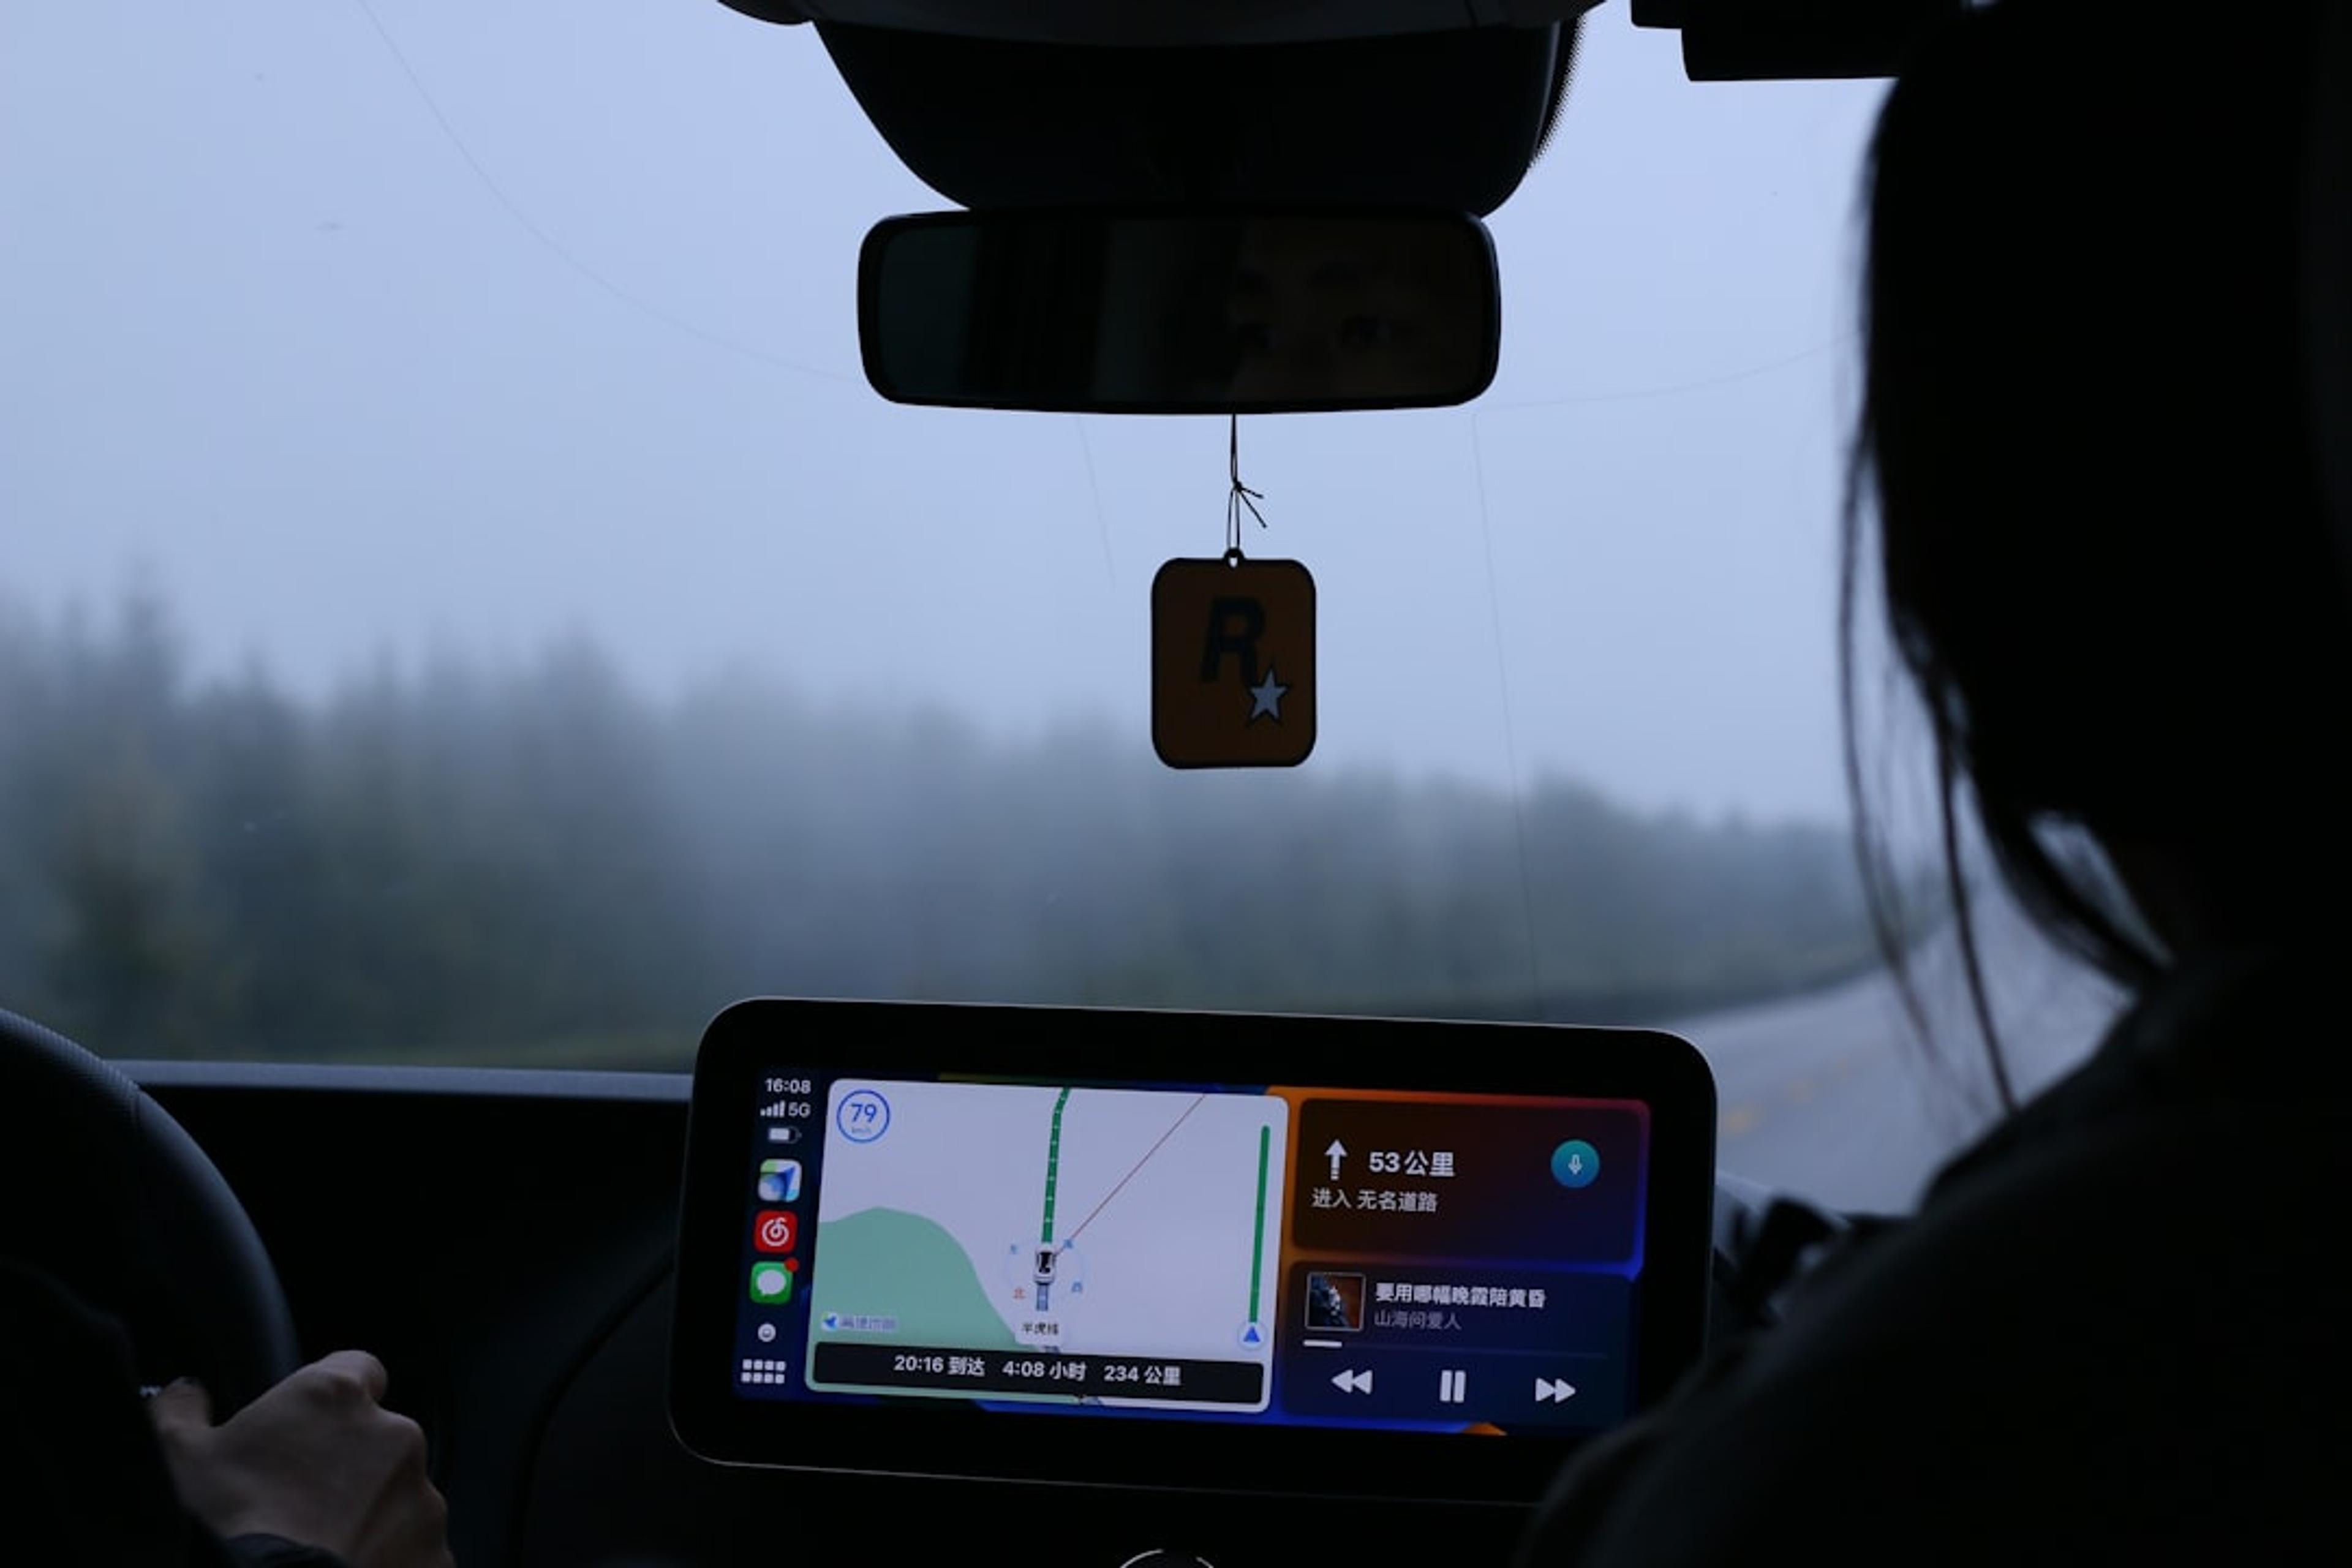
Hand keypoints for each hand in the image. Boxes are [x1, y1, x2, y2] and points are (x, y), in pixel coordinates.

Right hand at [150, 1350, 452, 1567]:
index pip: (359, 1370)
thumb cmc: (225, 1526)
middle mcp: (395, 1436)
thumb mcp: (179, 1460)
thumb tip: (183, 1392)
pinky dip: (390, 1560)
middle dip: (351, 1466)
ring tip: (322, 1545)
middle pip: (380, 1440)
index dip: (334, 1400)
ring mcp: (422, 1497)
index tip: (310, 1428)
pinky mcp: (435, 1553)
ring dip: (372, 1515)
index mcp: (339, 1397)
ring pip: (399, 1498)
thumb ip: (182, 1411)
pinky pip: (415, 1551)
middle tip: (303, 1502)